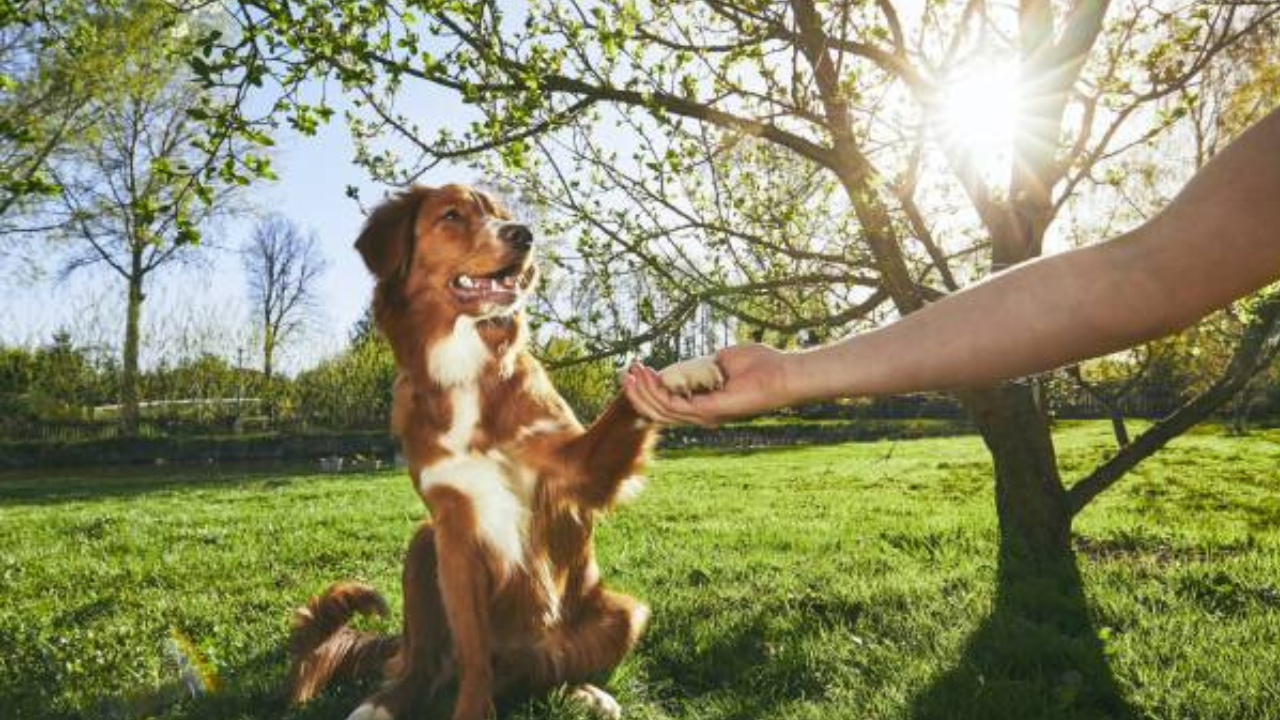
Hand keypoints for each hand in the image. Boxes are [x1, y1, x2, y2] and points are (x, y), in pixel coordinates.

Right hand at [622, 344, 795, 425]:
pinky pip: (674, 405)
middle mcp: (702, 414)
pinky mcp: (708, 412)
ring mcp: (704, 415)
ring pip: (662, 410)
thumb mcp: (721, 360)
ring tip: (632, 372)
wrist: (782, 372)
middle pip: (659, 410)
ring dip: (643, 391)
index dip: (649, 388)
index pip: (668, 403)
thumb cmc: (760, 365)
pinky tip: (648, 375)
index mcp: (704, 403)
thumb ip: (700, 364)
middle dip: (639, 392)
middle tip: (625, 373)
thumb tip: (680, 365)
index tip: (637, 369)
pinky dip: (657, 391)